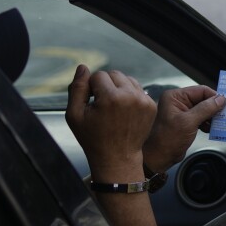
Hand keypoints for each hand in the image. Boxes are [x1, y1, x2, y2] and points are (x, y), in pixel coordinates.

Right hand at [66, 65, 157, 182]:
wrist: (117, 158)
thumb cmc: (93, 139)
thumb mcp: (75, 115)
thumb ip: (77, 88)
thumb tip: (83, 67)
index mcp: (111, 98)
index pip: (98, 75)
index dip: (90, 88)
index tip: (91, 104)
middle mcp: (131, 96)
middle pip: (114, 74)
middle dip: (105, 85)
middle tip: (101, 105)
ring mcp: (144, 101)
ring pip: (126, 79)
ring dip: (118, 88)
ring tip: (112, 108)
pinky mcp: (151, 105)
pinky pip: (137, 89)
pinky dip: (129, 95)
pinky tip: (122, 111)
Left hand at [143, 85, 225, 172]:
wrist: (159, 157)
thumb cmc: (167, 139)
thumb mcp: (189, 122)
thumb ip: (206, 109)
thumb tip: (221, 99)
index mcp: (175, 97)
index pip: (200, 91)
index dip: (214, 97)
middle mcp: (178, 102)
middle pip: (203, 99)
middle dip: (214, 108)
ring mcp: (182, 112)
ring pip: (204, 109)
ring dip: (212, 116)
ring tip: (219, 123)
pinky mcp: (186, 122)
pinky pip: (201, 118)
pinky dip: (208, 123)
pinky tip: (212, 128)